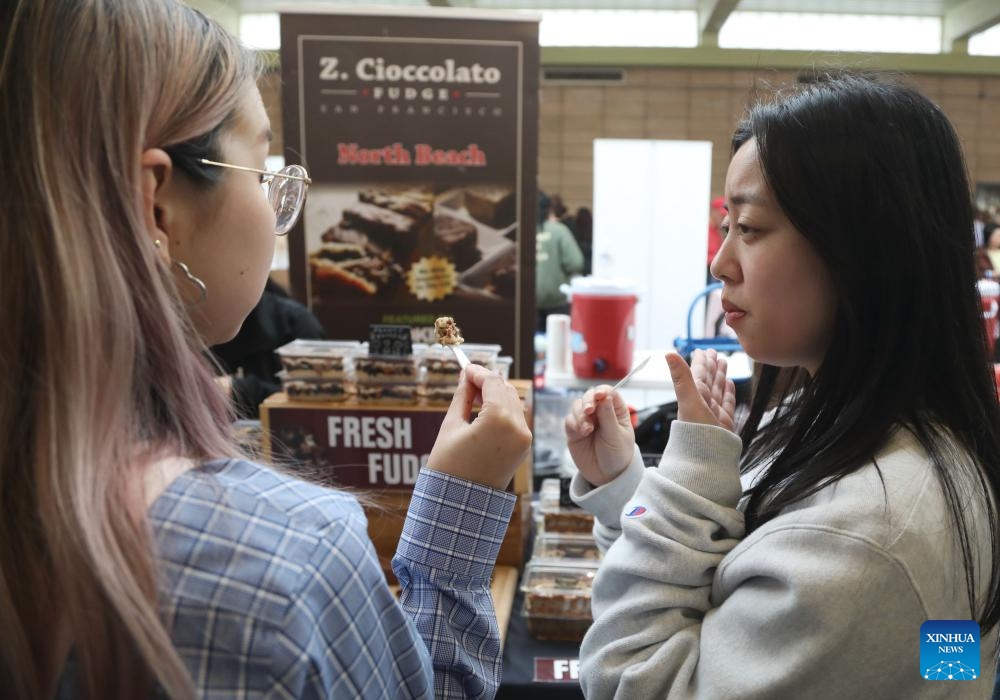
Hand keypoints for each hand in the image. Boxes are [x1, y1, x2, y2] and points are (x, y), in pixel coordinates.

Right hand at [427, 364, 531, 490]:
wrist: (460, 505)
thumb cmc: (449, 467)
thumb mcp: (451, 426)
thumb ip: (462, 397)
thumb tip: (466, 378)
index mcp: (499, 420)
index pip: (492, 382)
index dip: (477, 372)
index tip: (464, 367)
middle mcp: (518, 427)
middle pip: (506, 389)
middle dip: (488, 382)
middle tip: (467, 381)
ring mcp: (524, 438)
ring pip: (513, 402)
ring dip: (496, 395)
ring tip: (473, 396)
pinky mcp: (524, 447)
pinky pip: (516, 419)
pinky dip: (503, 410)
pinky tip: (484, 411)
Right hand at [565, 385, 634, 486]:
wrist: (606, 476)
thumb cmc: (617, 455)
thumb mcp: (616, 436)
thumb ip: (608, 417)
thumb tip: (605, 397)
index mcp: (616, 411)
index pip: (608, 393)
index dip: (602, 391)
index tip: (599, 396)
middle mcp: (600, 413)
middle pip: (590, 396)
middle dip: (587, 401)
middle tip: (589, 410)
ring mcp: (586, 420)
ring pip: (577, 406)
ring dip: (580, 414)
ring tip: (587, 429)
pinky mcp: (575, 430)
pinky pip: (570, 420)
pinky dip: (574, 423)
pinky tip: (583, 433)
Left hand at [666, 349, 736, 430]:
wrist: (707, 459)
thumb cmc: (696, 432)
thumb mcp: (689, 400)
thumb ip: (681, 377)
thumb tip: (668, 353)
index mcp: (694, 396)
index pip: (697, 374)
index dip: (700, 362)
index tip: (702, 350)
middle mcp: (703, 403)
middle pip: (708, 380)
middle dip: (711, 366)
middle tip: (714, 352)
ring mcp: (714, 413)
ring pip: (717, 390)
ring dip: (720, 376)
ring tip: (724, 362)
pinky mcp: (724, 423)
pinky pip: (726, 403)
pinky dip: (728, 392)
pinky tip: (730, 383)